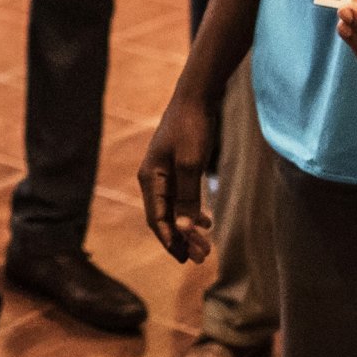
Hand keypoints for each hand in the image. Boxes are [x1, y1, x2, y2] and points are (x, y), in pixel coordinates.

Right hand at [138, 94, 215, 263]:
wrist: (196, 97)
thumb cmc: (191, 128)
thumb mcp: (190, 165)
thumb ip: (187, 198)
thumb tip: (184, 230)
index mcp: (150, 179)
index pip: (157, 219)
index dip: (171, 241)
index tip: (186, 259)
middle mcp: (153, 178)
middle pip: (165, 217)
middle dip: (182, 239)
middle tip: (201, 258)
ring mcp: (164, 173)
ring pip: (175, 209)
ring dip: (188, 228)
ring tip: (205, 245)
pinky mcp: (177, 167)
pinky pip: (181, 197)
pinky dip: (192, 211)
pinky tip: (206, 221)